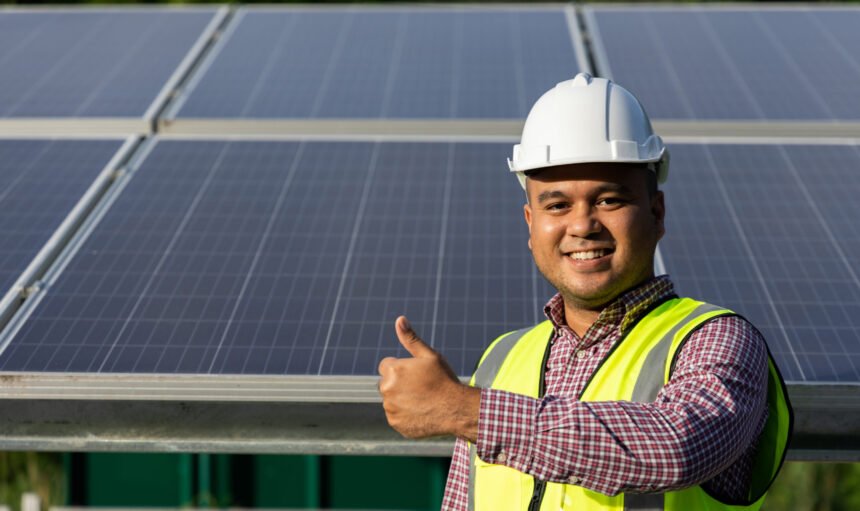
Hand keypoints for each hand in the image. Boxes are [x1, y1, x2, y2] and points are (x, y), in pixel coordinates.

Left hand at [378, 316, 479, 440]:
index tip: (417, 373)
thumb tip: (399, 319)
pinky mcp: (396, 424)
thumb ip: (411, 339)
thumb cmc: (444, 379)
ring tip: (424, 400)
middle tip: (421, 387)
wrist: (456, 409)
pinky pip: (397, 417)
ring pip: (392, 401)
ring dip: (402, 400)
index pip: (386, 366)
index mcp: (392, 370)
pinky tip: (422, 412)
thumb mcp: (429, 356)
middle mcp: (386, 390)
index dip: (402, 368)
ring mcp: (390, 409)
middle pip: (387, 384)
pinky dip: (405, 415)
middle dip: (399, 384)